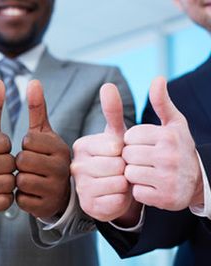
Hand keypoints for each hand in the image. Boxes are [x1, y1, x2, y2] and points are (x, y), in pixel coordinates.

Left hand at [15, 80, 69, 218]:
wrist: (57, 190)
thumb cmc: (45, 157)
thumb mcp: (43, 133)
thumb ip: (38, 108)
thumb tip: (34, 81)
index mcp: (60, 146)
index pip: (28, 140)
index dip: (25, 145)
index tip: (33, 149)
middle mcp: (62, 167)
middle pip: (22, 160)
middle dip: (20, 163)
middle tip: (30, 166)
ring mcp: (56, 189)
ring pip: (20, 180)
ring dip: (19, 179)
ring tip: (31, 178)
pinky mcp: (46, 206)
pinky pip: (21, 199)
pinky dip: (21, 196)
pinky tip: (31, 193)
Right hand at [71, 83, 140, 223]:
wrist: (113, 190)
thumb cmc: (114, 160)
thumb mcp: (115, 135)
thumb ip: (111, 110)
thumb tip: (108, 85)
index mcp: (80, 145)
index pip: (115, 146)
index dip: (124, 151)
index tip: (117, 155)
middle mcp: (75, 165)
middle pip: (117, 165)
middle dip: (126, 169)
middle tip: (118, 171)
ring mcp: (79, 186)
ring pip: (118, 182)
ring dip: (125, 184)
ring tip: (117, 182)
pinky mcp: (87, 205)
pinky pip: (117, 200)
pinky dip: (122, 199)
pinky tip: (114, 196)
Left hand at [123, 77, 202, 210]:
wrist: (198, 181)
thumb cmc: (179, 148)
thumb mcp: (174, 123)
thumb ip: (162, 102)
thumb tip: (157, 78)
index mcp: (168, 136)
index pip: (130, 136)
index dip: (134, 142)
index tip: (146, 145)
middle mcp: (170, 156)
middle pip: (127, 155)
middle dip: (133, 158)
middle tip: (147, 160)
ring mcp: (168, 179)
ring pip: (129, 174)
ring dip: (135, 175)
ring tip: (149, 172)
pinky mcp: (166, 198)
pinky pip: (136, 193)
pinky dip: (141, 191)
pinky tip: (153, 186)